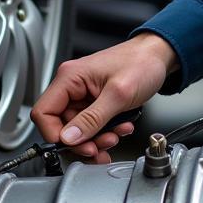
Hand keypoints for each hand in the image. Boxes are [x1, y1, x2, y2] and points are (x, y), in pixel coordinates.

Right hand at [30, 32, 177, 163]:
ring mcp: (83, 95)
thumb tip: (69, 138)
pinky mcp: (95, 102)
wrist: (159, 56)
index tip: (75, 145)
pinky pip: (92, 125)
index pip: (43, 113)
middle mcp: (72, 86)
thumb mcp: (118, 94)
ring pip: (78, 130)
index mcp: (70, 77)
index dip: (55, 135)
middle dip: (83, 140)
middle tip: (101, 146)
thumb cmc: (142, 62)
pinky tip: (120, 129)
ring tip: (115, 136)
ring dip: (97, 139)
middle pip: (62, 126)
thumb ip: (93, 118)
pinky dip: (105, 133)